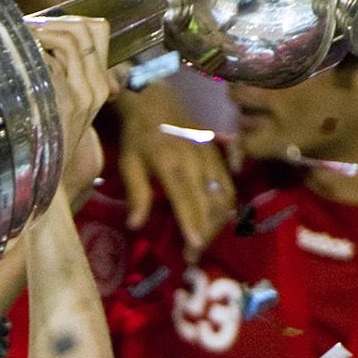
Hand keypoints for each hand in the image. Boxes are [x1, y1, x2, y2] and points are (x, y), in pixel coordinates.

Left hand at [27, 16, 114, 192]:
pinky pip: (49, 60)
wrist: (50, 182)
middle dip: (51, 21)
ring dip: (40, 32)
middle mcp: (95, 87)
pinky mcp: (62, 101)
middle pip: (83, 29)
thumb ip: (65, 81)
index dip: (71, 19)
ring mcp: (81, 94)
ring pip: (69, 39)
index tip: (45, 26)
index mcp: (99, 85)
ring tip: (18, 40)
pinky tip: (13, 60)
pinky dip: (30, 52)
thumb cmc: (49, 143)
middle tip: (25, 29)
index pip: (98, 30)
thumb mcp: (65, 110)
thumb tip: (43, 50)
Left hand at [116, 85, 234, 252]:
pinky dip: (227, 206)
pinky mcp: (218, 156)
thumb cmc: (138, 136)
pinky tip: (219, 220)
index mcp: (170, 164)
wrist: (157, 101)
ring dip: (217, 223)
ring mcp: (210, 158)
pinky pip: (229, 185)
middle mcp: (195, 162)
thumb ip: (136, 193)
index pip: (184, 198)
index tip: (194, 247)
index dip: (191, 223)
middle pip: (207, 203)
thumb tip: (135, 225)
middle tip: (193, 256)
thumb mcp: (128, 163)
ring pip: (223, 197)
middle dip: (204, 233)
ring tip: (204, 241)